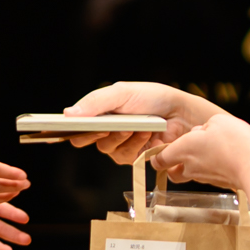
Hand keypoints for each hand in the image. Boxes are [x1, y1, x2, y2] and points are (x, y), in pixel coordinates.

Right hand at [62, 81, 219, 163]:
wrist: (181, 113)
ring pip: (107, 149)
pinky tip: (147, 134)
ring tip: (138, 125)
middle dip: (97, 132)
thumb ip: (96, 102)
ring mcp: (119, 145)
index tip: (70, 125)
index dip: (69, 127)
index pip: (74, 125)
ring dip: (122, 137)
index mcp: (99, 113)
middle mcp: (105, 130)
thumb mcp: (123, 92)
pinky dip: (136, 144)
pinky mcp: (133, 157)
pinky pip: (125, 157)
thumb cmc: (153, 98)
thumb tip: (68, 114)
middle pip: (85, 140)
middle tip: (107, 126)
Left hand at [156, 114, 249, 192]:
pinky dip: (210, 168)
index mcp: (183, 149)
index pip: (159, 160)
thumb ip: (205, 126)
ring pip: (190, 174)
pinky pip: (207, 175)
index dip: (156, 156)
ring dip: (194, 164)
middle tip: (182, 153)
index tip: (159, 149)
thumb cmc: (233, 141)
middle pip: (172, 172)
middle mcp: (190, 166)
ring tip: (208, 150)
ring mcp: (203, 177)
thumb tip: (203, 133)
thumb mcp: (217, 121)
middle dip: (173, 165)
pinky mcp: (217, 182)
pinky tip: (222, 157)